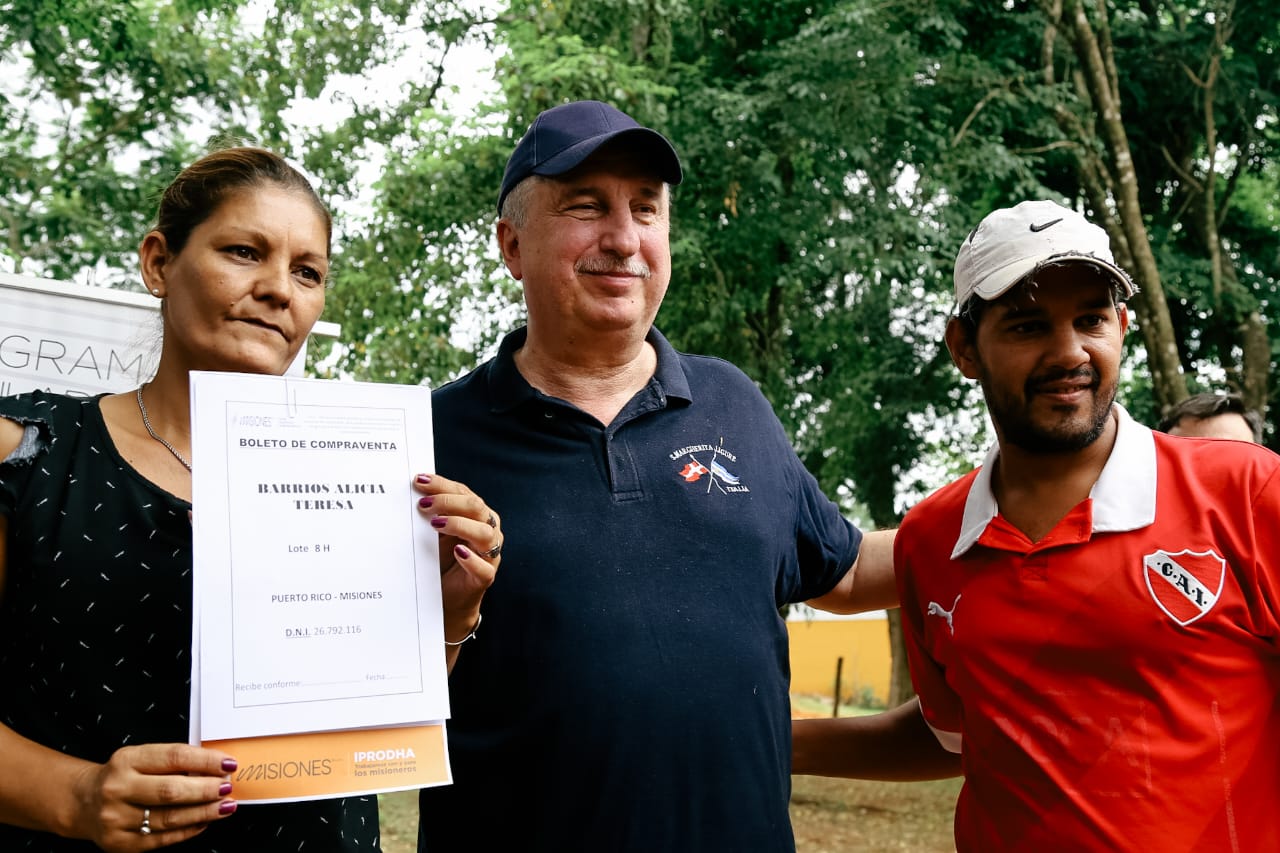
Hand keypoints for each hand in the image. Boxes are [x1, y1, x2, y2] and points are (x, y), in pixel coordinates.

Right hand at [70, 744, 235, 850]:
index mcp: (126, 760)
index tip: (228, 763)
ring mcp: (116, 819)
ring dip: (203, 812)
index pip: (173, 757)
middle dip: (207, 789)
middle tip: (228, 787)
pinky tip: (204, 822)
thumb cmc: (123, 776)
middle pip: (171, 791)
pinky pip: (161, 839)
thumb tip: (217, 768)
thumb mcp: (141, 758)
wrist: (83, 802)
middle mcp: (118, 789)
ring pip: (169, 818)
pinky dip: (188, 830)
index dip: (205, 761)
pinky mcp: (119, 843)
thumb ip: (173, 761)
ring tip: (225, 806)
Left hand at [412, 474, 499, 642]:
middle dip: (448, 502)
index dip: (442, 485)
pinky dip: (471, 559)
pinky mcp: (485, 577)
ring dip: (459, 525)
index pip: (463, 493)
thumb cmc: (442, 559)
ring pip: (484, 534)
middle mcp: (488, 530)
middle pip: (476, 508)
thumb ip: (431, 513)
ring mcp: (489, 554)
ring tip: (436, 524)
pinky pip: (484, 567)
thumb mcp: (435, 533)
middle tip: (424, 504)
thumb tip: (411, 494)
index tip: (419, 481)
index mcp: (477, 515)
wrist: (447, 597)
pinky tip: (458, 553)